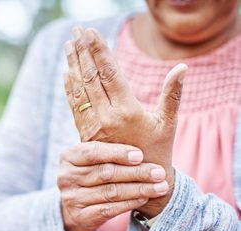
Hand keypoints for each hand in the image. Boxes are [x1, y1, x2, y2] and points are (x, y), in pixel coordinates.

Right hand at [58, 142, 167, 230]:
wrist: (75, 207)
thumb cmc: (91, 174)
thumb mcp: (92, 159)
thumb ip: (110, 146)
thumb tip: (141, 124)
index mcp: (68, 156)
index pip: (92, 151)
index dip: (117, 153)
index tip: (140, 155)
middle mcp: (66, 177)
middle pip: (105, 173)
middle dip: (136, 173)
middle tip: (159, 172)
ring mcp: (71, 198)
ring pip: (110, 192)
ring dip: (139, 189)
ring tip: (160, 186)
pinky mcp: (80, 216)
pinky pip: (109, 209)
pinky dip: (129, 203)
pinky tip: (145, 198)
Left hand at [64, 27, 187, 216]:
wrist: (140, 181)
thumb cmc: (158, 150)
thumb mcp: (168, 122)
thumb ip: (172, 94)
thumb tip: (182, 68)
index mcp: (127, 111)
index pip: (110, 73)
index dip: (99, 50)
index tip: (91, 32)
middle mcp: (106, 117)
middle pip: (91, 77)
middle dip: (83, 52)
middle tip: (77, 30)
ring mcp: (93, 126)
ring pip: (80, 90)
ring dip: (73, 66)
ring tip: (69, 46)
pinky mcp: (86, 134)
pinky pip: (75, 107)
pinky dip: (70, 88)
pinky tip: (67, 73)